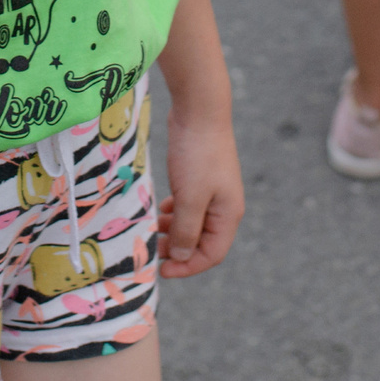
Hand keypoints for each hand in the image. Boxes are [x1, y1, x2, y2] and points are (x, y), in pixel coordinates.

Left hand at [155, 103, 242, 277]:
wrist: (199, 110)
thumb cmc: (197, 155)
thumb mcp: (190, 198)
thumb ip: (186, 230)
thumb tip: (181, 257)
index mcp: (228, 215)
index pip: (212, 254)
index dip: (187, 267)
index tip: (161, 270)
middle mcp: (223, 206)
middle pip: (202, 241)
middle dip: (177, 249)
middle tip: (151, 250)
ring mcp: (212, 191)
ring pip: (192, 223)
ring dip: (172, 231)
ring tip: (151, 231)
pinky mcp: (199, 178)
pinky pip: (187, 206)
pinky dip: (173, 213)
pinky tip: (159, 211)